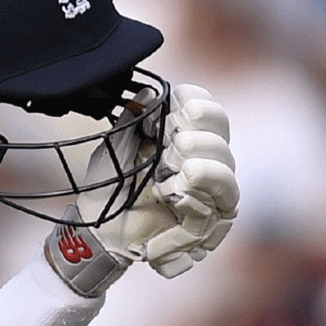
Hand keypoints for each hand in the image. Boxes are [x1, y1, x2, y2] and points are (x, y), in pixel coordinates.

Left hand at [93, 83, 238, 276]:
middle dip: (201, 134)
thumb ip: (131, 121)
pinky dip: (202, 193)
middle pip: (221, 134)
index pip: (205, 110)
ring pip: (226, 168)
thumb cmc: (108, 190)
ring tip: (180, 167)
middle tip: (176, 143)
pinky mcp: (208, 220)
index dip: (197, 101)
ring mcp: (208, 189)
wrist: (99, 232)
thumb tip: (148, 93)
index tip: (177, 105)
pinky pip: (222, 203)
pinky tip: (179, 189)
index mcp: (182, 136)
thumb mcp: (115, 150)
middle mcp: (202, 159)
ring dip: (207, 165)